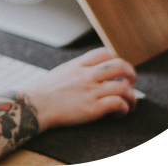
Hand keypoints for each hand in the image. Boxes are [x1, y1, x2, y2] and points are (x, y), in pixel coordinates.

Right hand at [21, 48, 136, 131]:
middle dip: (131, 75)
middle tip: (131, 83)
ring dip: (132, 97)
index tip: (118, 71)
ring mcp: (91, 91)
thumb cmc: (44, 92)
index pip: (105, 53)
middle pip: (120, 66)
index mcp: (79, 65)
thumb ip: (76, 70)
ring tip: (129, 104)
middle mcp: (87, 75)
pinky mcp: (93, 108)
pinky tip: (118, 113)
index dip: (116, 60)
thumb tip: (88, 72)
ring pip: (124, 88)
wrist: (34, 105)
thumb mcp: (61, 72)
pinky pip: (118, 104)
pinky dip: (124, 109)